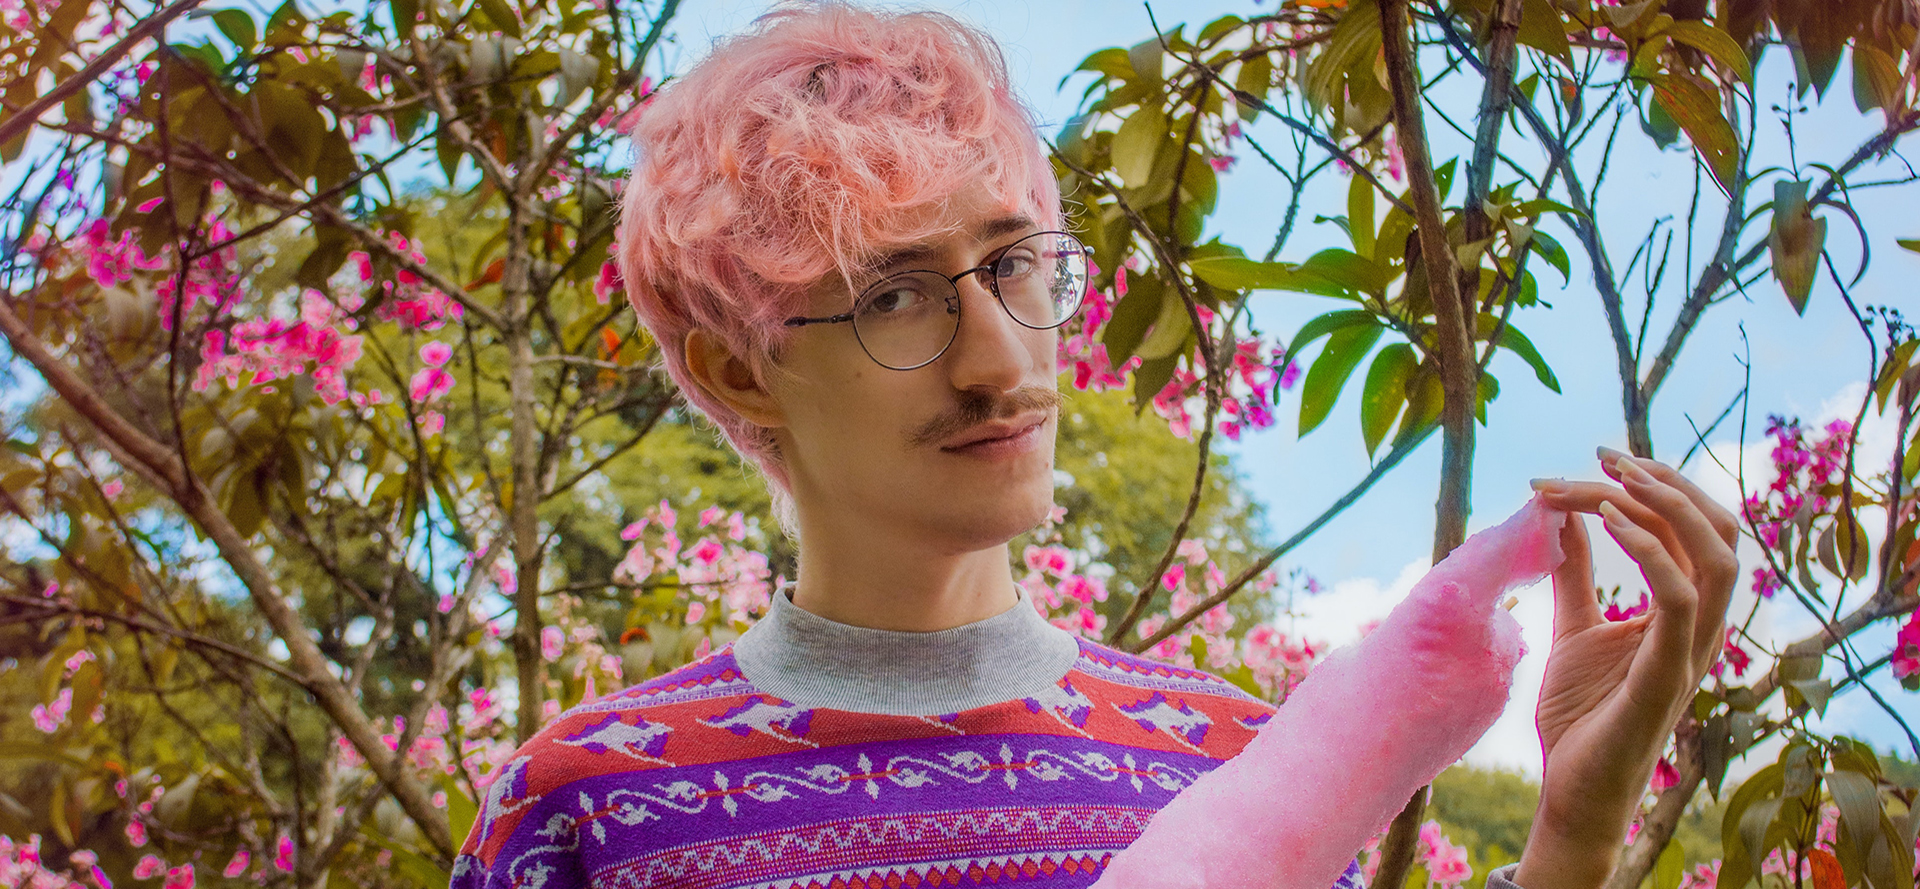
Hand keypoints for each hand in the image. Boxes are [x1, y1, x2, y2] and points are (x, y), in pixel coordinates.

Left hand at [1513, 448, 1739, 888]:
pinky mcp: (1670, 673)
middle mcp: (1700, 626)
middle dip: (1666, 482)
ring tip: (1612, 479)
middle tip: (1605, 454)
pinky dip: (1653, 551)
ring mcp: (1691, 650)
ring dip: (1668, 505)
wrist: (1573, 786)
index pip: (1693, 529)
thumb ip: (1577, 574)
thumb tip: (1566, 517)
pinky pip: (1684, 599)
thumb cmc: (1580, 714)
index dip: (1653, 485)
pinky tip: (1609, 521)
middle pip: (1717, 529)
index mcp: (1683, 612)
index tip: (1594, 458)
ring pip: (1719, 555)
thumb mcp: (1573, 625)